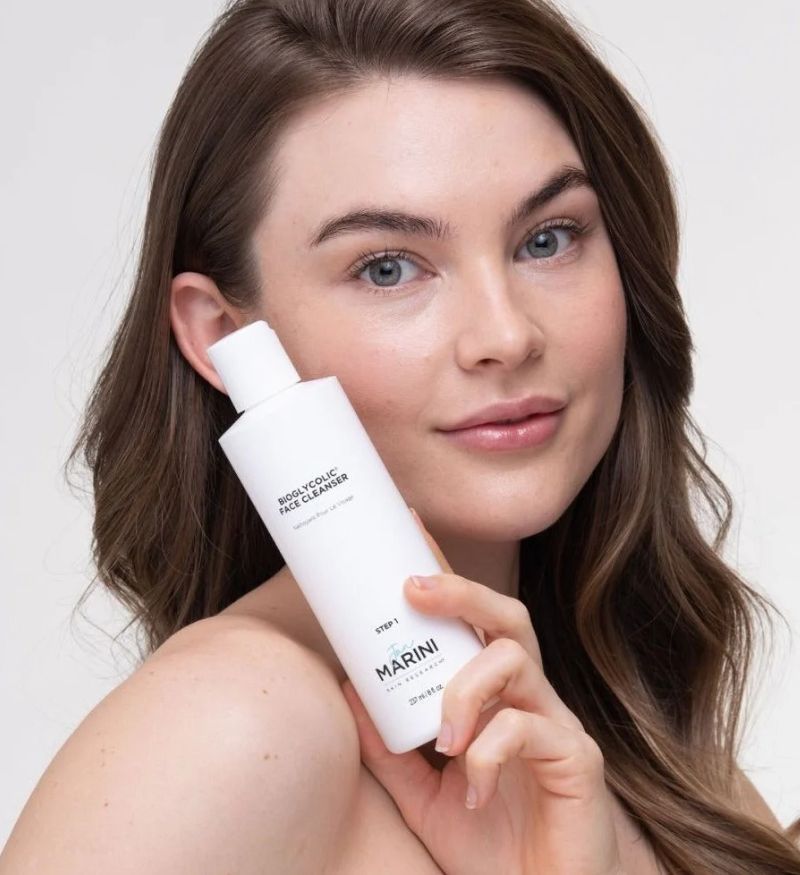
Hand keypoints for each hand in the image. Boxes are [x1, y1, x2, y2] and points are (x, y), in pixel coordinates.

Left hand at [340, 508, 624, 874]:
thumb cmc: (489, 842)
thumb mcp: (423, 792)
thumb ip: (390, 744)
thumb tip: (350, 686)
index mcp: (495, 696)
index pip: (471, 620)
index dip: (445, 575)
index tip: (410, 532)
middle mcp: (528, 696)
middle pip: (506, 616)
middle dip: (460, 591)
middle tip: (411, 588)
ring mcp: (556, 723)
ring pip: (514, 660)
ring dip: (465, 688)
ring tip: (441, 737)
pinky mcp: (577, 759)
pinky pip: (529, 729)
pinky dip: (488, 753)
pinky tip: (472, 790)